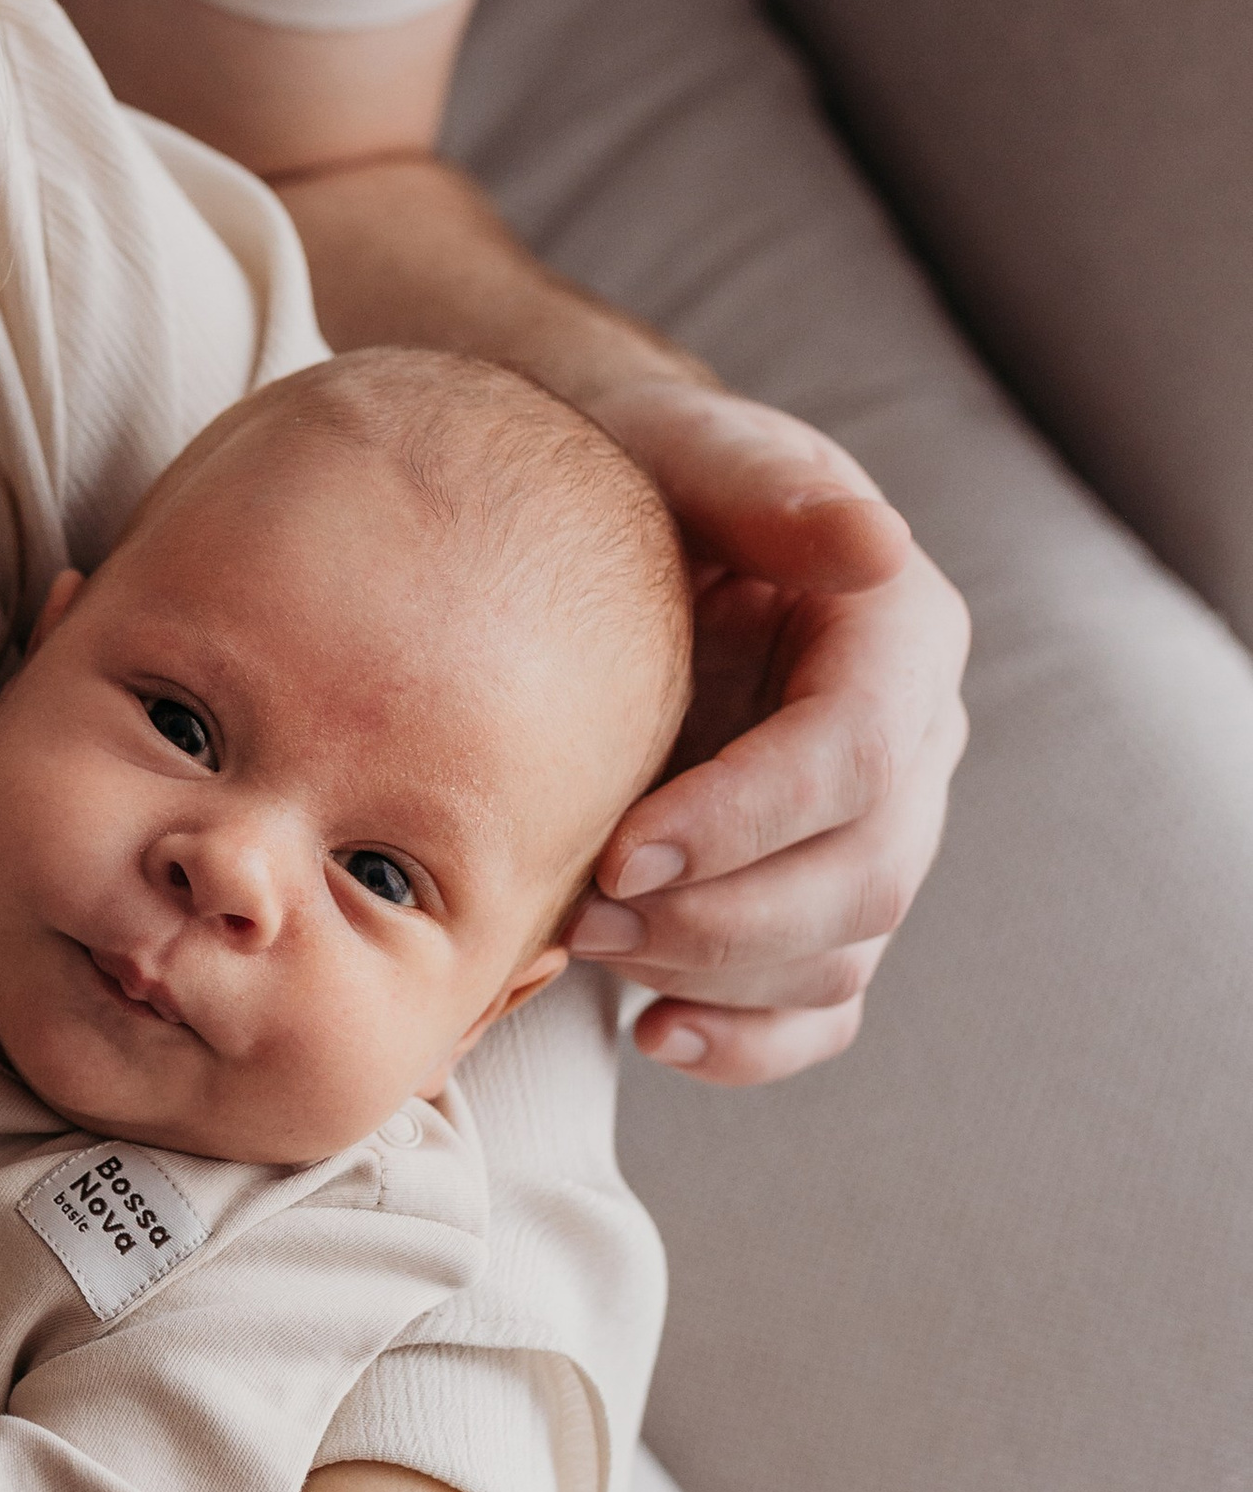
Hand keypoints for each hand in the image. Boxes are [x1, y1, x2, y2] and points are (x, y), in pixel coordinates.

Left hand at [572, 380, 968, 1084]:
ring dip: (710, 976)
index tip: (620, 852)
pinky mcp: (820, 901)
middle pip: (865, 877)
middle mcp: (913, 741)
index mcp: (900, 634)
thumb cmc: (639, 474)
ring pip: (840, 953)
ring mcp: (876, 831)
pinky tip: (653, 1034)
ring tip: (581, 944)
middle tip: (579, 916)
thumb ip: (767, 487)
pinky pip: (821, 1009)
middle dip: (717, 918)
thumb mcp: (687, 447)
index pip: (859, 758)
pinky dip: (747, 1044)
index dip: (746, 822)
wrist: (608, 527)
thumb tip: (874, 543)